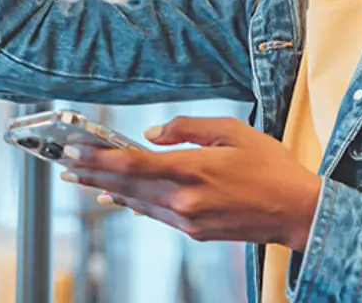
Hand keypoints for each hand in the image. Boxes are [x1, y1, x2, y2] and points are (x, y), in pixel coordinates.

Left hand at [62, 117, 320, 248]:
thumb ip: (187, 128)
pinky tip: (119, 197)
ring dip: (107, 189)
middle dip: (91, 175)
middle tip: (64, 166)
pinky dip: (133, 204)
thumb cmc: (270, 167)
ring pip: (137, 203)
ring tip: (82, 180)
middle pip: (126, 186)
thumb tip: (152, 133)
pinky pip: (155, 215)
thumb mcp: (232, 131)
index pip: (132, 164)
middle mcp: (184, 199)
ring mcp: (188, 220)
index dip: (98, 159)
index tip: (74, 152)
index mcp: (192, 170)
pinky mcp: (194, 232)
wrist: (296, 212)